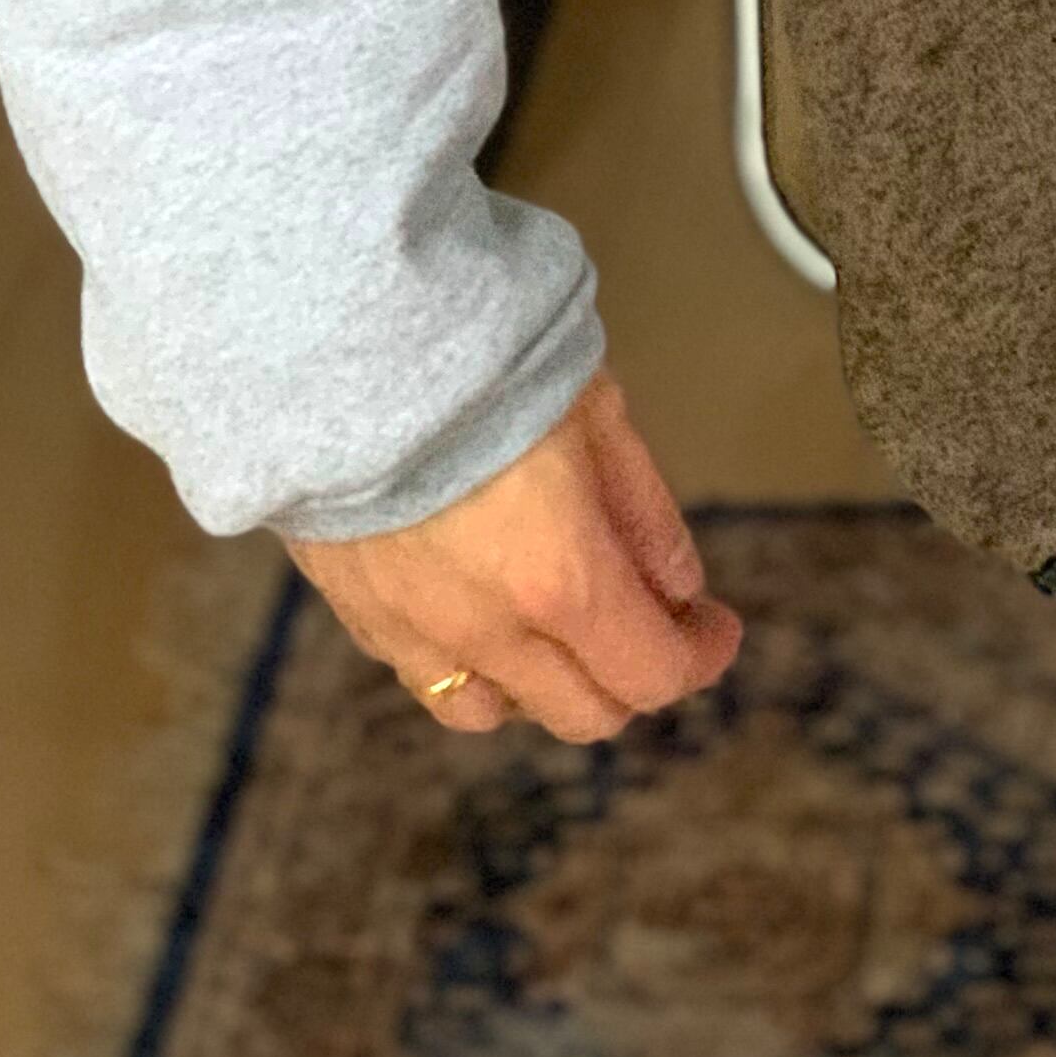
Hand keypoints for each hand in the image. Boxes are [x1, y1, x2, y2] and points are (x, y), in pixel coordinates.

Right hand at [286, 367, 743, 741]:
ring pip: (493, 712)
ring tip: (553, 618)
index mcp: (560, 582)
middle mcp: (487, 633)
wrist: (341, 343)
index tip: (714, 625)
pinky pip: (423, 676)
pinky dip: (465, 663)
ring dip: (541, 681)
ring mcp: (412, 634)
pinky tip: (473, 602)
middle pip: (581, 713)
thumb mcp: (596, 410)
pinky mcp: (354, 614)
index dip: (696, 658)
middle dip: (630, 673)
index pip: (649, 675)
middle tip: (646, 615)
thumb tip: (680, 589)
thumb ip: (643, 511)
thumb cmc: (486, 360)